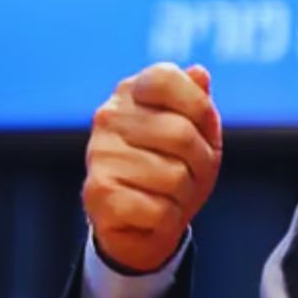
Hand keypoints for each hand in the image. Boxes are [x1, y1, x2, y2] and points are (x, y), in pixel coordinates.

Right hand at [82, 62, 223, 272]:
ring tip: (168, 195)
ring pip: (173, 176)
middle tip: (189, 173)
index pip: (167, 78)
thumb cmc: (177, 168)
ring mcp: (99, 154)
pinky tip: (153, 215)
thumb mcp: (202, 133)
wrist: (145, 224)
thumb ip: (199, 103)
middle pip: (181, 134)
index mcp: (134, 92)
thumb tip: (199, 73)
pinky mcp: (96, 194)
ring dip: (184, 195)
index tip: (197, 128)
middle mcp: (109, 117)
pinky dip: (168, 218)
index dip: (198, 108)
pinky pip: (158, 209)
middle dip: (200, 162)